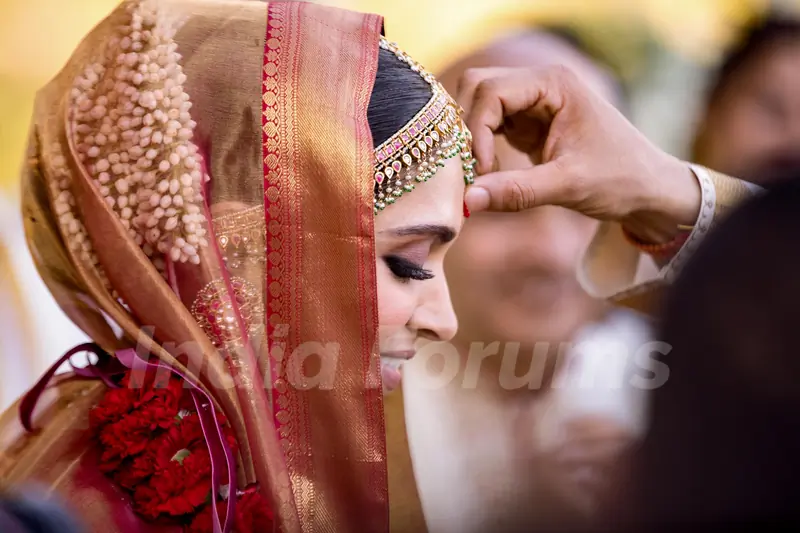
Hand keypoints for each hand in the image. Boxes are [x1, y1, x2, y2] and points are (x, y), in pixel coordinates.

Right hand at [458, 66, 700, 243]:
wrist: (648, 189)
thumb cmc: (619, 179)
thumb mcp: (567, 186)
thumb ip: (516, 191)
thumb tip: (468, 201)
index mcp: (554, 83)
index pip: (491, 91)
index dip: (477, 129)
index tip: (482, 169)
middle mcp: (540, 85)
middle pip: (478, 88)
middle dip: (467, 127)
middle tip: (472, 168)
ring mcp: (533, 103)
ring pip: (479, 106)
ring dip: (472, 138)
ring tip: (482, 173)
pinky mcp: (528, 124)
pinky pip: (489, 126)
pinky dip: (481, 148)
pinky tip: (489, 174)